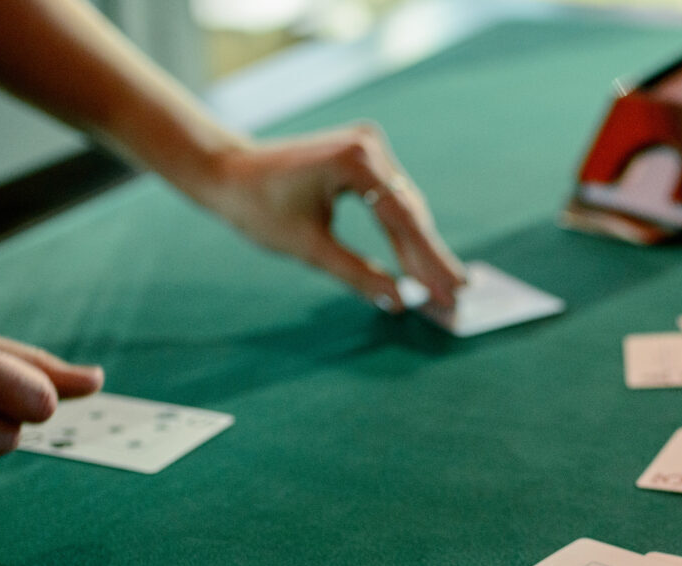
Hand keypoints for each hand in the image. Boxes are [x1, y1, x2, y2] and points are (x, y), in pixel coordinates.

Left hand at [194, 123, 466, 312]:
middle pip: (411, 213)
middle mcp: (369, 146)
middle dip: (430, 257)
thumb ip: (357, 274)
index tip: (451, 292)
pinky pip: (392, 200)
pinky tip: (417, 261)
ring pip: (405, 208)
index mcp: (356, 162)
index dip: (429, 261)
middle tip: (455, 295)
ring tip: (441, 285)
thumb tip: (400, 302)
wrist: (226, 172)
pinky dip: (402, 231)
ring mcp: (368, 147)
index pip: (404, 220)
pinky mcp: (364, 155)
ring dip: (420, 247)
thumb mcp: (308, 248)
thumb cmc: (258, 207)